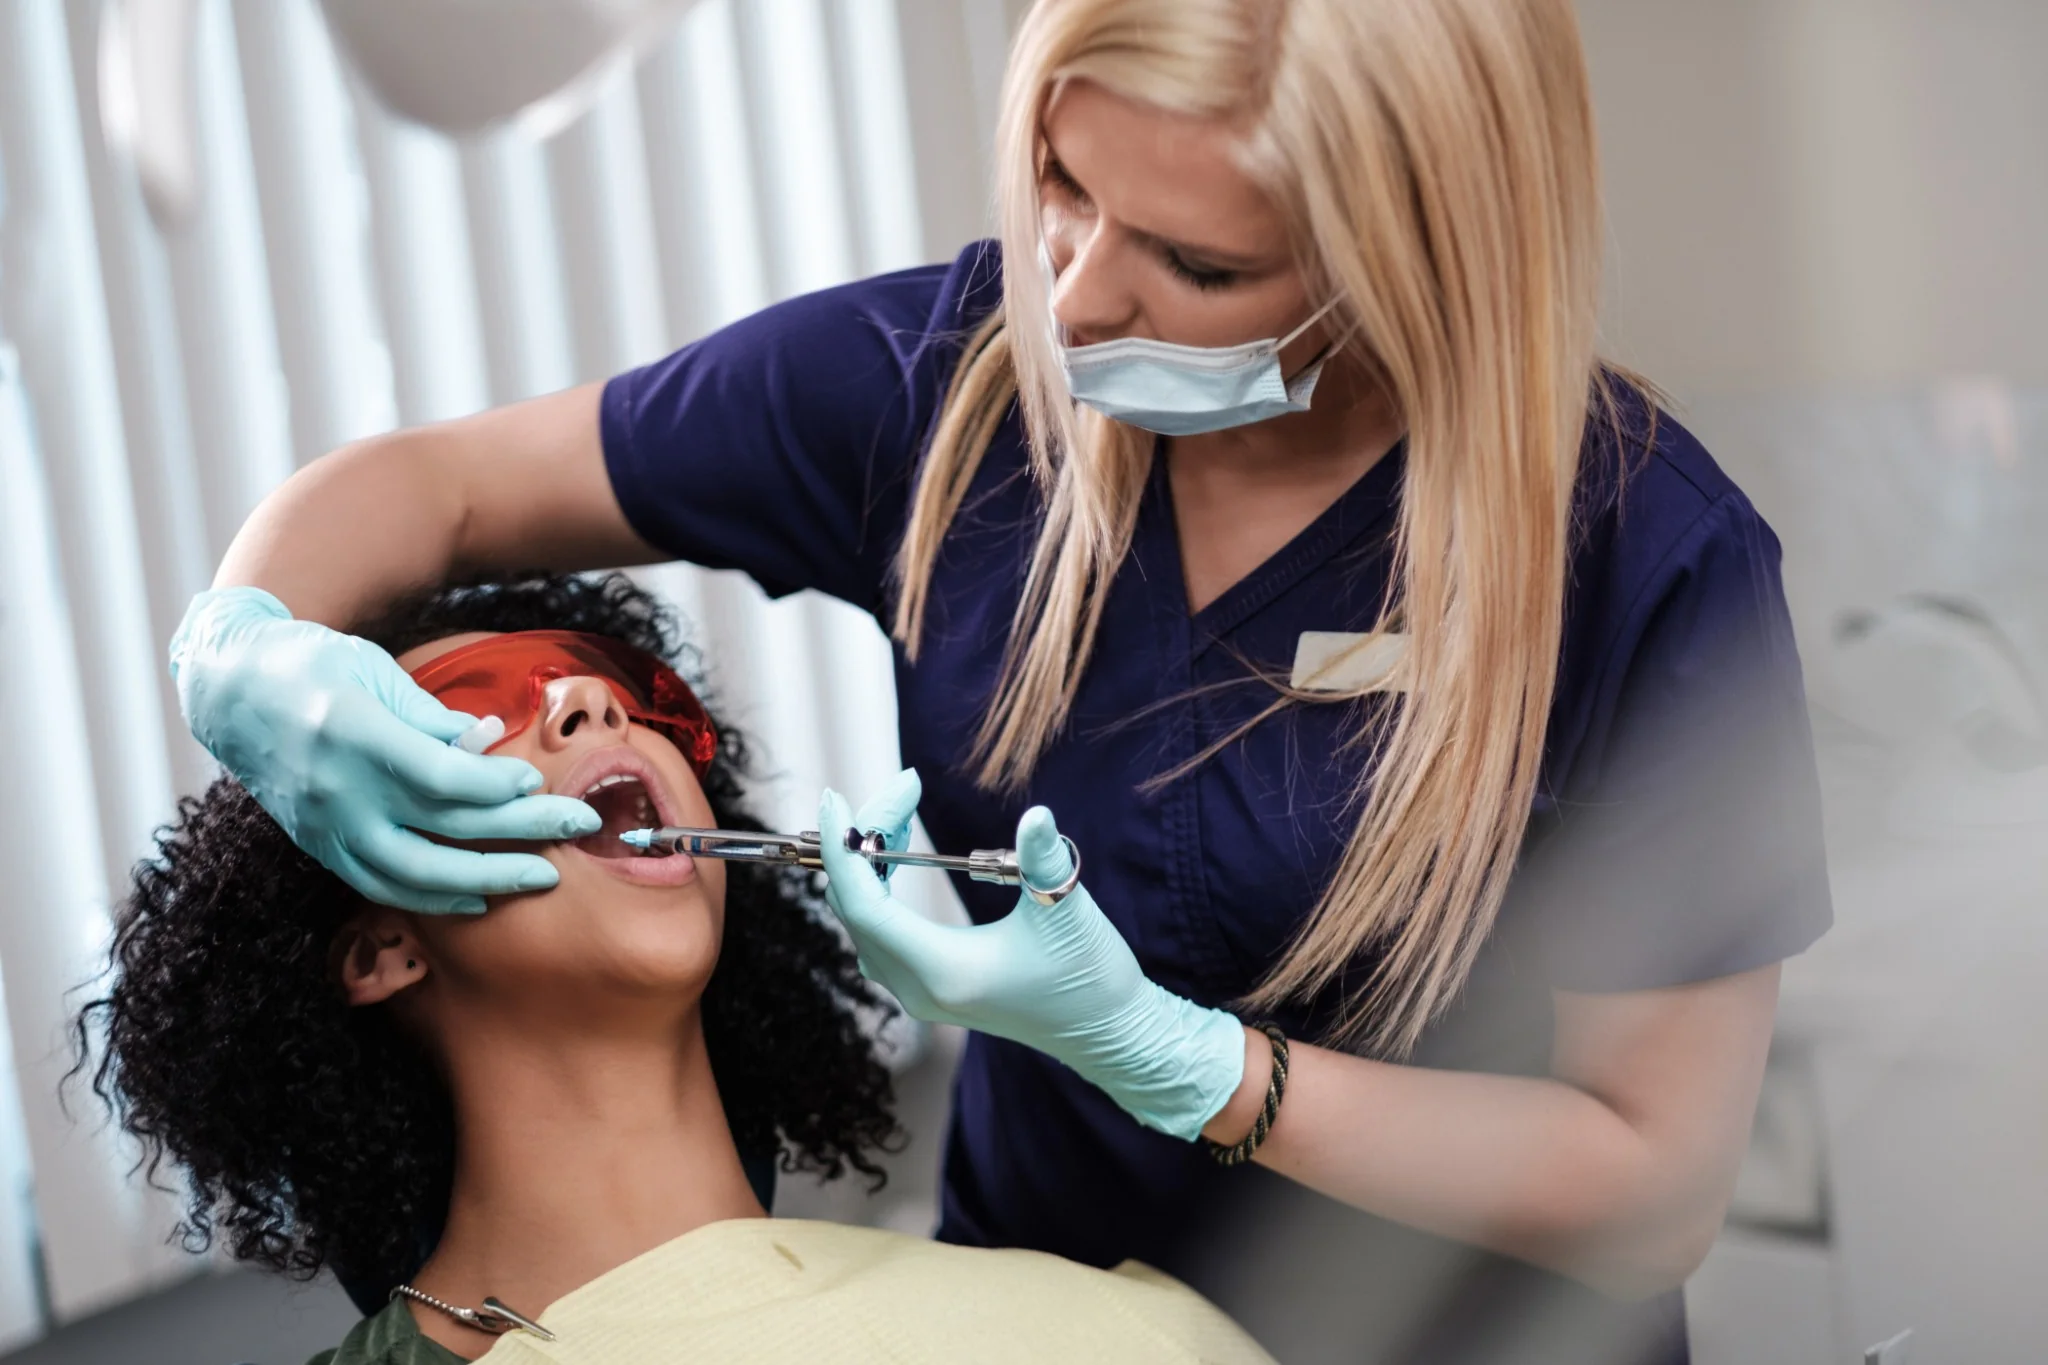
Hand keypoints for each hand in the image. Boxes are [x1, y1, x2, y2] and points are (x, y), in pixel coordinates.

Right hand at [170, 586, 601, 912]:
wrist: (227, 691)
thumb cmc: (310, 664)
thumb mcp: (373, 668)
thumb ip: (431, 714)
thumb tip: (487, 742)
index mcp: (355, 734)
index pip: (441, 776)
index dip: (496, 785)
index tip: (536, 781)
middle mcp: (339, 789)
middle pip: (443, 828)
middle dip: (521, 833)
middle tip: (580, 827)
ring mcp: (326, 825)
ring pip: (413, 873)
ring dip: (485, 880)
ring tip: (542, 877)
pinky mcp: (317, 845)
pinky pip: (380, 885)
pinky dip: (432, 896)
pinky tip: (476, 899)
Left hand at [818, 776, 1245, 1140]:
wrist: (1109, 1033)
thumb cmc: (1089, 976)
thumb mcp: (1067, 911)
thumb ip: (1043, 859)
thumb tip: (1036, 814)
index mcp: (940, 971)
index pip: (862, 902)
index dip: (843, 846)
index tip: (836, 796)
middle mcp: (917, 988)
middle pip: (857, 904)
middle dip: (868, 838)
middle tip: (904, 788)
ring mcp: (920, 993)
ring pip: (863, 919)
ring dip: (871, 862)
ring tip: (901, 811)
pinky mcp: (931, 988)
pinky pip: (880, 932)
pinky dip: (879, 888)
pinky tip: (900, 854)